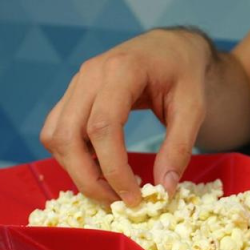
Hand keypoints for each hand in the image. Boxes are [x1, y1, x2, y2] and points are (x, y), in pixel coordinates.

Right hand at [41, 29, 214, 205]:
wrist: (170, 48)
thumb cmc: (184, 74)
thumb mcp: (194, 108)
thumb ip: (179, 147)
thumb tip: (164, 189)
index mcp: (121, 71)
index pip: (103, 127)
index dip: (114, 169)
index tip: (134, 197)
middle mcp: (89, 76)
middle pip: (67, 136)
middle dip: (88, 179)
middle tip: (117, 201)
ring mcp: (77, 84)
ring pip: (55, 137)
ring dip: (75, 169)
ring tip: (108, 186)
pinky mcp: (74, 96)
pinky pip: (58, 132)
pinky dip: (71, 156)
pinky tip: (98, 167)